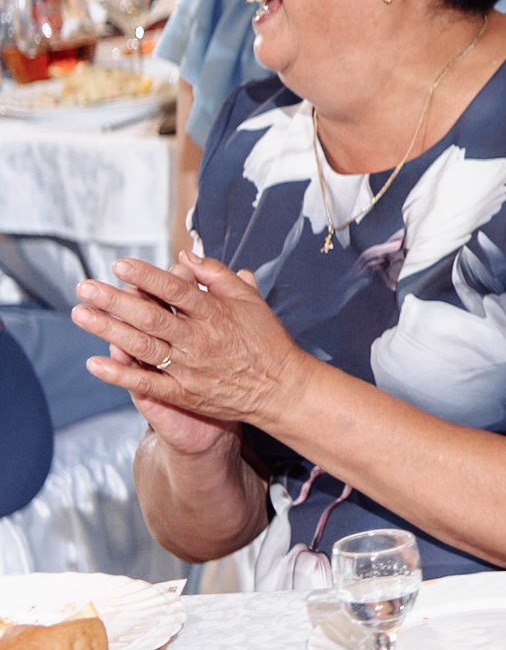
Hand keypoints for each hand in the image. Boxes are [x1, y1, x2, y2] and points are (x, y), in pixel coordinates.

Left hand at [70, 254, 309, 435]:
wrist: (281, 388)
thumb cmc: (266, 340)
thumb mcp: (250, 300)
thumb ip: (218, 276)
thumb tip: (186, 256)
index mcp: (215, 313)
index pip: (174, 289)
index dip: (145, 276)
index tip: (119, 265)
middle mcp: (199, 339)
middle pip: (150, 316)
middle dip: (114, 301)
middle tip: (84, 287)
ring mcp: (190, 368)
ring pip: (142, 346)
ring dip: (108, 330)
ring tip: (81, 314)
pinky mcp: (185, 393)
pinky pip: (148, 383)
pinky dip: (120, 374)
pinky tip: (95, 363)